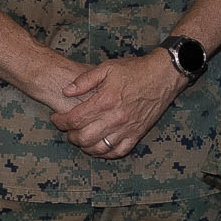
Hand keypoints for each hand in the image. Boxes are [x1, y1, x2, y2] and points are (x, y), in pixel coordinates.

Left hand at [51, 52, 183, 157]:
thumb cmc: (135, 70)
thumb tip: (66, 92)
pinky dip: (105, 153)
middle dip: (70, 135)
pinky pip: (118, 152)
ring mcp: (127, 128)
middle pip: (83, 138)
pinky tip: (98, 147)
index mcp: (105, 101)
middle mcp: (115, 118)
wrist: (163, 75)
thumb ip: (84, 80)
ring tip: (81, 138)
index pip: (74, 119)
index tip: (56, 118)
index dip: (60, 121)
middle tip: (67, 129)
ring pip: (99, 148)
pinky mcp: (137, 134)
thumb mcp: (107, 68)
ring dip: (85, 146)